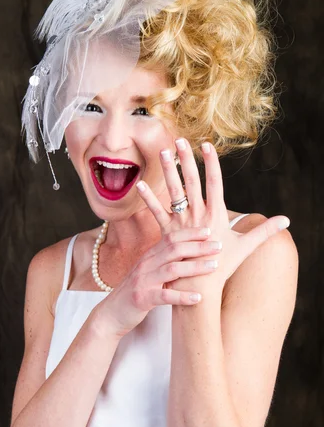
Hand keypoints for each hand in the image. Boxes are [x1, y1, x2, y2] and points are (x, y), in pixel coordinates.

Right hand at [99, 226, 223, 338]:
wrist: (112, 313)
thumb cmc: (136, 292)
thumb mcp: (149, 272)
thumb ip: (165, 262)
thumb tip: (188, 253)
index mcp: (149, 256)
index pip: (171, 238)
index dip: (190, 233)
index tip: (210, 231)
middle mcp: (146, 265)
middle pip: (174, 249)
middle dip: (198, 246)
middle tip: (219, 246)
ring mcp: (143, 281)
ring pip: (172, 269)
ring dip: (195, 267)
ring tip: (215, 267)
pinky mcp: (142, 299)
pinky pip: (164, 296)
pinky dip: (182, 296)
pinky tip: (198, 298)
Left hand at [134, 139, 290, 297]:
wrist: (199, 286)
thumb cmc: (223, 266)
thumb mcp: (246, 246)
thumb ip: (264, 231)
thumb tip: (286, 221)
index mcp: (216, 214)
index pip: (214, 182)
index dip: (211, 162)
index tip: (206, 144)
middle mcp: (197, 214)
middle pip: (191, 181)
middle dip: (186, 158)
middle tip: (179, 139)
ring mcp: (180, 222)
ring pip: (173, 191)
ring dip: (168, 170)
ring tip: (163, 151)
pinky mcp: (167, 232)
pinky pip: (155, 212)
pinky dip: (148, 198)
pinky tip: (139, 184)